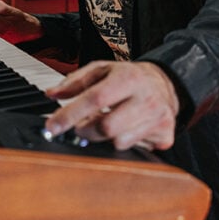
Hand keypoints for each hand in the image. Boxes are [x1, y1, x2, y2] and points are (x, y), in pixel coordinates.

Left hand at [44, 61, 179, 150]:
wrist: (165, 83)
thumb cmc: (130, 77)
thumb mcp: (102, 70)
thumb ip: (75, 81)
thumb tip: (52, 93)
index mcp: (129, 78)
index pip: (95, 99)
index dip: (70, 114)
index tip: (52, 126)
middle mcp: (146, 98)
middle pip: (106, 127)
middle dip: (86, 130)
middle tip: (81, 125)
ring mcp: (158, 118)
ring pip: (118, 141)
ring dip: (104, 136)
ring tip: (107, 121)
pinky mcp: (165, 135)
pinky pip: (133, 149)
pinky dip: (121, 141)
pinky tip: (123, 129)